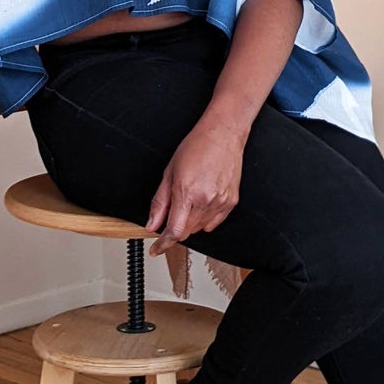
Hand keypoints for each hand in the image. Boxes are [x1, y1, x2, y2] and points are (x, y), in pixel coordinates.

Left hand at [146, 116, 244, 255]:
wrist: (223, 134)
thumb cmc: (196, 147)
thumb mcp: (169, 172)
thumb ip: (160, 202)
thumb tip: (152, 224)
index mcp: (187, 192)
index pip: (174, 231)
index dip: (163, 244)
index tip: (157, 249)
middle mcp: (205, 200)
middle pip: (186, 232)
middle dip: (175, 228)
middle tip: (174, 210)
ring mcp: (220, 202)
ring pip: (200, 229)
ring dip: (190, 223)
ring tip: (190, 199)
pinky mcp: (231, 202)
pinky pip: (214, 223)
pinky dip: (205, 219)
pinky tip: (203, 201)